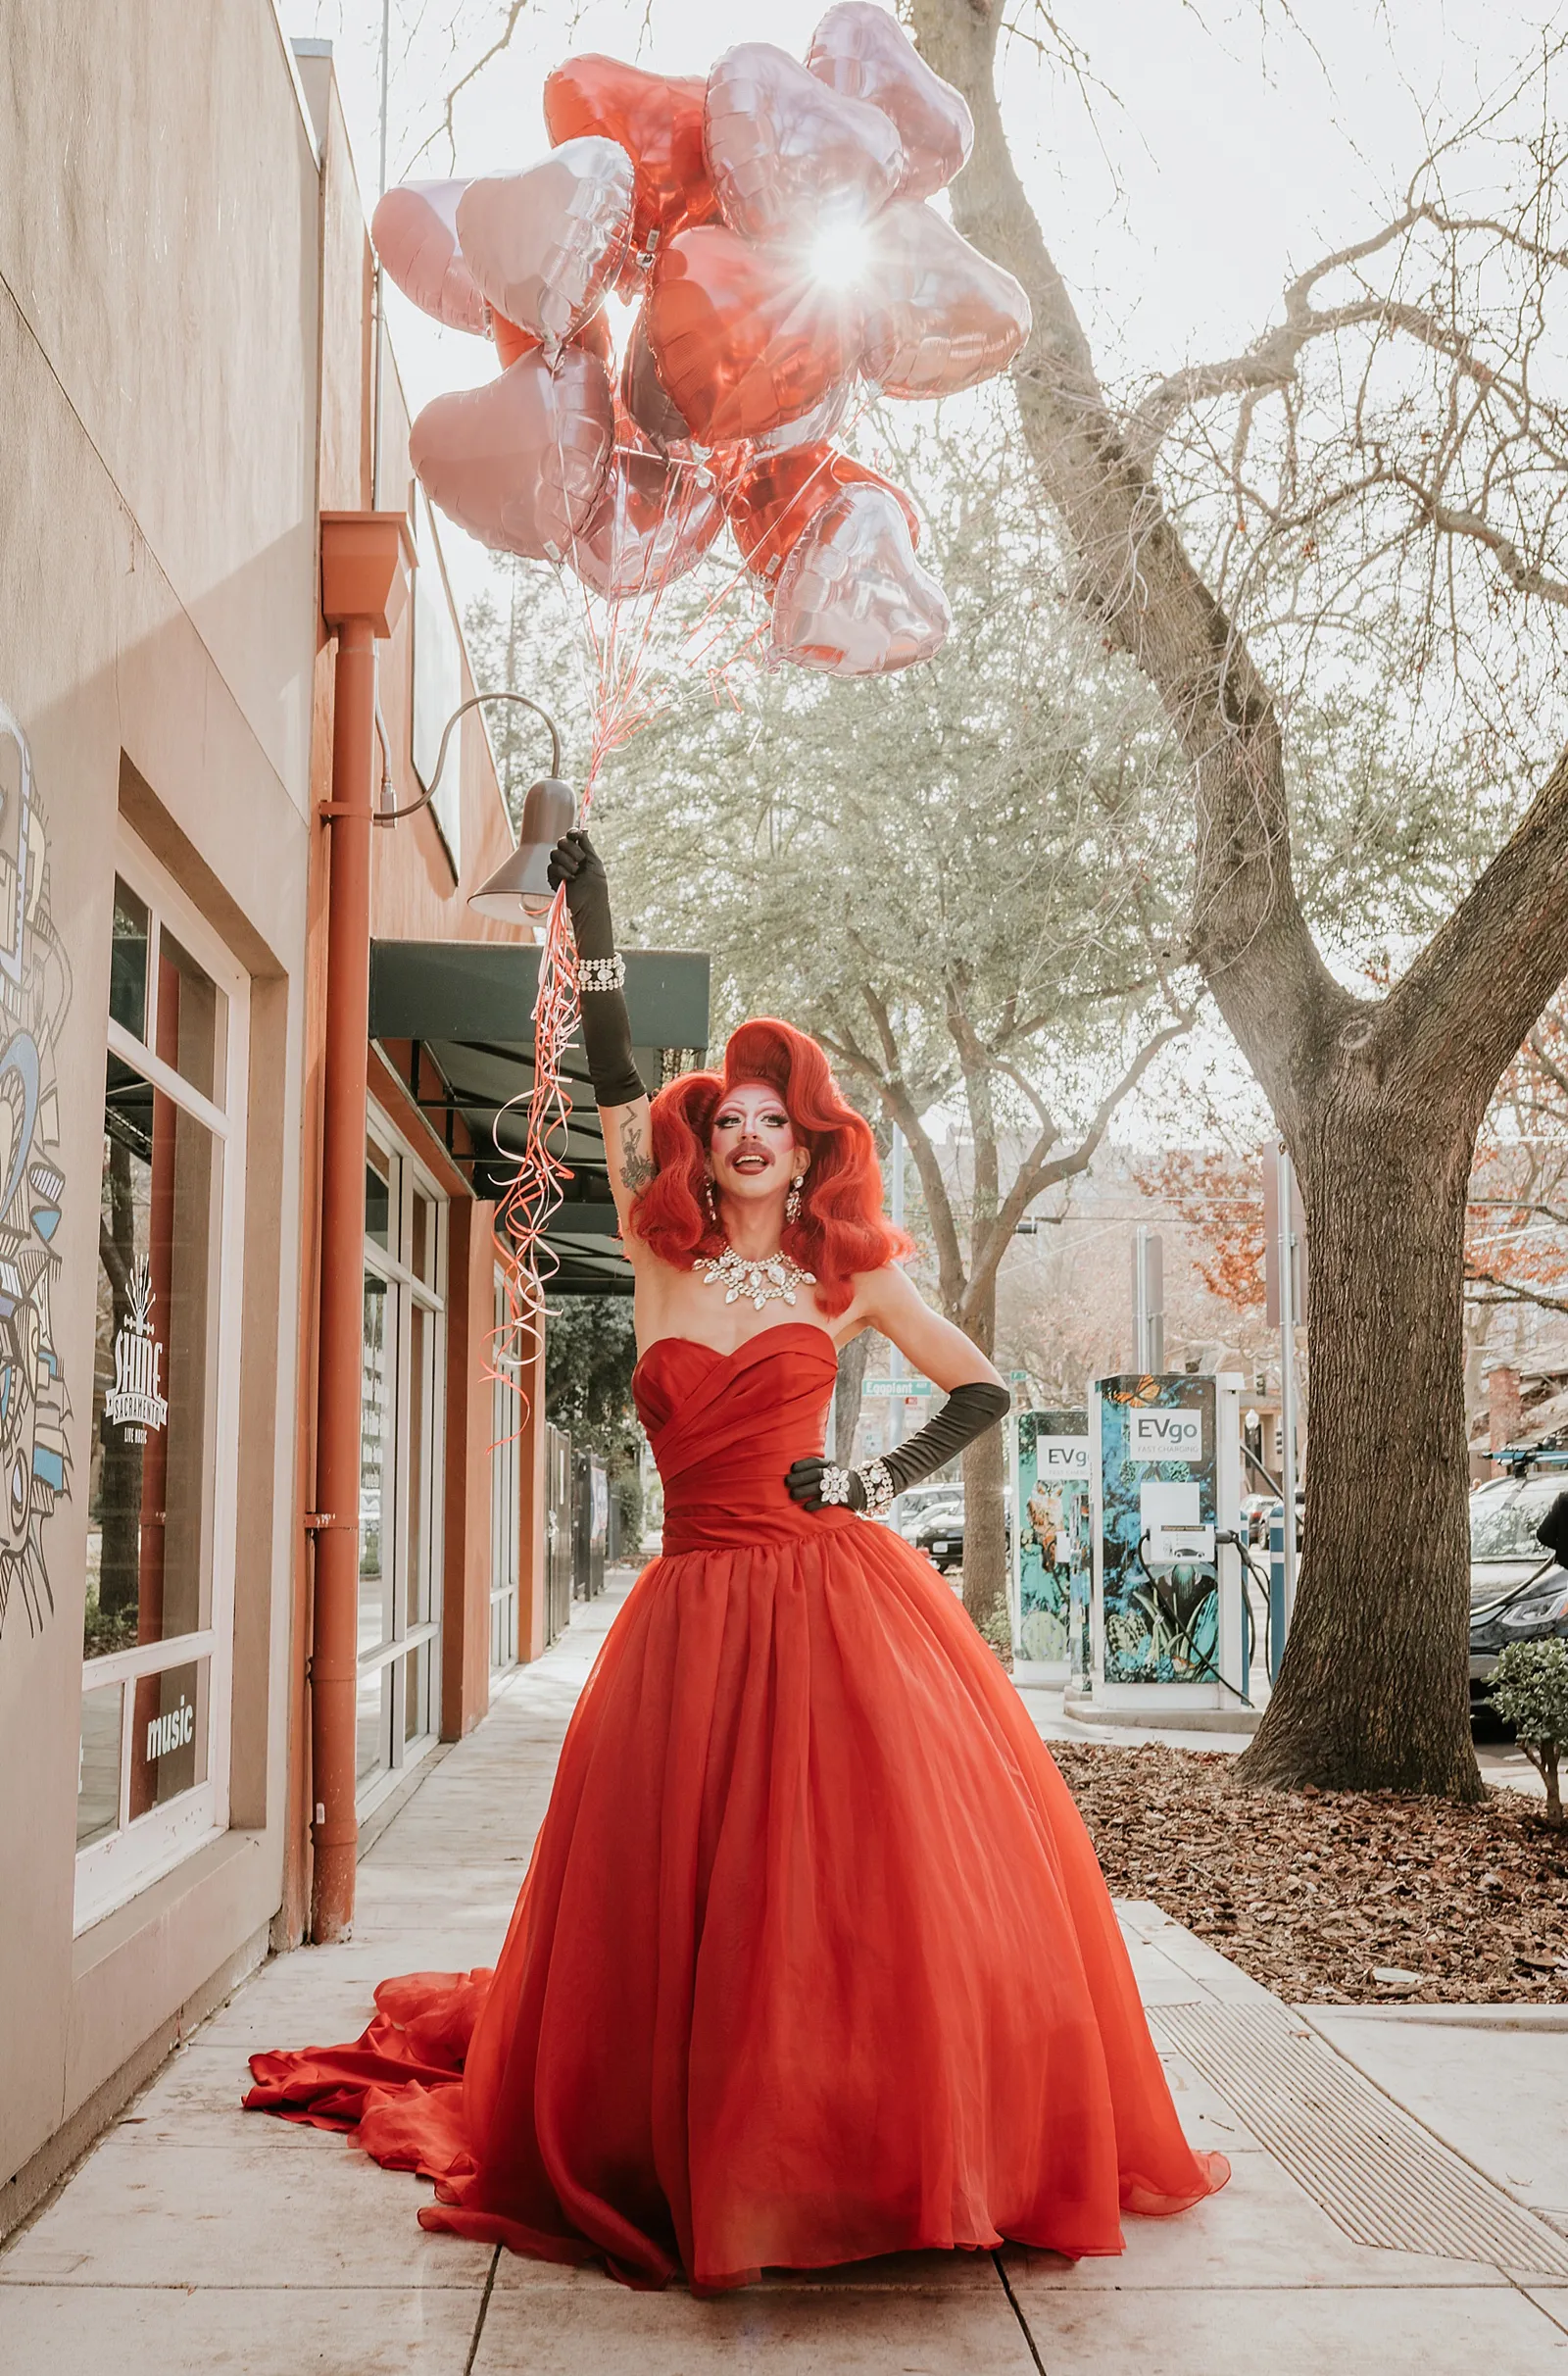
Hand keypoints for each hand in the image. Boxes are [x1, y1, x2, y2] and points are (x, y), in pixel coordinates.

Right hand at [547, 829, 613, 957]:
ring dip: (567, 863)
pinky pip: (551, 867)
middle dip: (572, 850)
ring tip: (576, 874)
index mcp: (580, 853)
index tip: (575, 835)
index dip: (572, 833)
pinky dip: (561, 872)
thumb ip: (587, 845)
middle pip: (561, 842)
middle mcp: (569, 858)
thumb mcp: (594, 862)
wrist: (589, 904)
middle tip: (581, 862)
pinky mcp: (553, 878)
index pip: (571, 836)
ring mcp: (560, 867)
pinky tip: (569, 879)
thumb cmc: (596, 886)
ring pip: (555, 854)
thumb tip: (583, 829)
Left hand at [785, 1456, 865, 1513]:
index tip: (792, 1469)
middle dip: (800, 1478)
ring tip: (792, 1495)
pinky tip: (806, 1507)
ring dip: (804, 1491)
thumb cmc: (839, 1479)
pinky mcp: (841, 1498)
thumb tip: (793, 1473)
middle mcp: (834, 1473)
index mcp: (830, 1464)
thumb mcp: (831, 1469)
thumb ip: (816, 1469)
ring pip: (819, 1487)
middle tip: (787, 1482)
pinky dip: (815, 1504)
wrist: (861, 1489)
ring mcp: (838, 1485)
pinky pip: (826, 1501)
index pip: (815, 1462)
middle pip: (816, 1474)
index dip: (803, 1464)